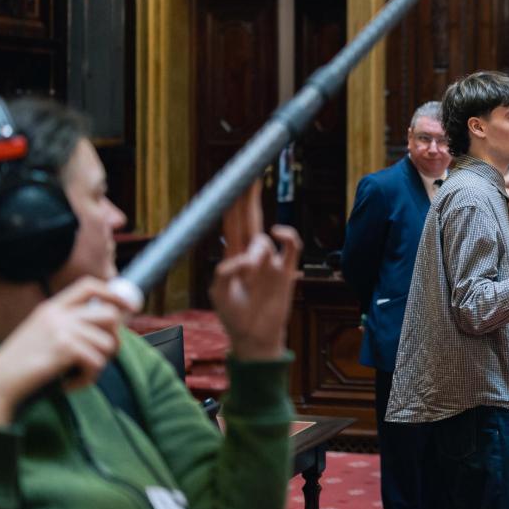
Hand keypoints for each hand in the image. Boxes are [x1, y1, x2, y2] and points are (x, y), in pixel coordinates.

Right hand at [0, 277, 133, 425]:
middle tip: (101, 359)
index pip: (89, 286)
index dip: (114, 295)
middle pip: (109, 316)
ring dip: (99, 366)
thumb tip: (109, 327)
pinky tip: (70, 384)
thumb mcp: (41, 335)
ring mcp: (61, 329)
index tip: (131, 307)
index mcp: (51, 307)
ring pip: (108, 343)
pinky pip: (97, 362)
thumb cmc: (21, 366)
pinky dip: (88, 379)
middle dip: (114, 340)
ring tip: (77, 376)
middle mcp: (57, 314)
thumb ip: (68, 326)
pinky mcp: (64, 347)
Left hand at [211, 183, 303, 360]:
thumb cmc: (234, 316)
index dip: (232, 199)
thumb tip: (244, 257)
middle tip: (252, 170)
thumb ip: (225, 271)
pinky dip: (285, 234)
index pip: (231, 220)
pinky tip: (279, 233)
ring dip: (256, 250)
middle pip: (250, 215)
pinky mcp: (286, 270)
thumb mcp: (218, 293)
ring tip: (252, 275)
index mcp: (233, 254)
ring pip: (264, 236)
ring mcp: (270, 260)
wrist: (256, 338)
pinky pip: (290, 244)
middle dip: (249, 193)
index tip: (233, 179)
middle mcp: (252, 252)